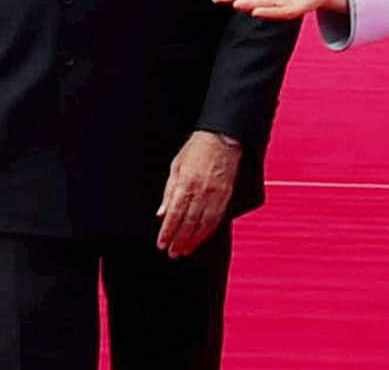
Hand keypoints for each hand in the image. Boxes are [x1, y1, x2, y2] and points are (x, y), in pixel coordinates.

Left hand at [156, 131, 240, 258]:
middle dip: (179, 240)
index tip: (162, 243)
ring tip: (185, 250)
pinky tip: (201, 238)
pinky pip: (217, 218)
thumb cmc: (197, 148)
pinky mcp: (226, 194)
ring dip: (194, 240)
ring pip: (204, 224)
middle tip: (172, 252)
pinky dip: (208, 231)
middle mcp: (202, 190)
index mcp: (186, 182)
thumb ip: (169, 191)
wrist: (222, 137)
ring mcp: (216, 193)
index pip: (175, 214)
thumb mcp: (176, 166)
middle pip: (189, 222)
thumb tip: (162, 213)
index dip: (168, 232)